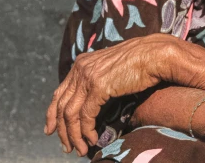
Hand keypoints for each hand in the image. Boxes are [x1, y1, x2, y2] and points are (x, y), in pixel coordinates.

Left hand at [44, 33, 178, 156]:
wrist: (154, 55)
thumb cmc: (139, 63)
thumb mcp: (110, 70)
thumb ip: (97, 80)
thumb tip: (91, 101)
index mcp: (81, 63)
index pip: (59, 93)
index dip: (52, 114)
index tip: (51, 130)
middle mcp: (80, 68)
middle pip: (61, 105)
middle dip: (62, 130)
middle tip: (66, 148)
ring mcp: (88, 76)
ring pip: (71, 113)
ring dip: (74, 135)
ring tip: (80, 149)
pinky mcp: (98, 86)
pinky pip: (86, 115)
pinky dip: (86, 131)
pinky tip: (92, 139)